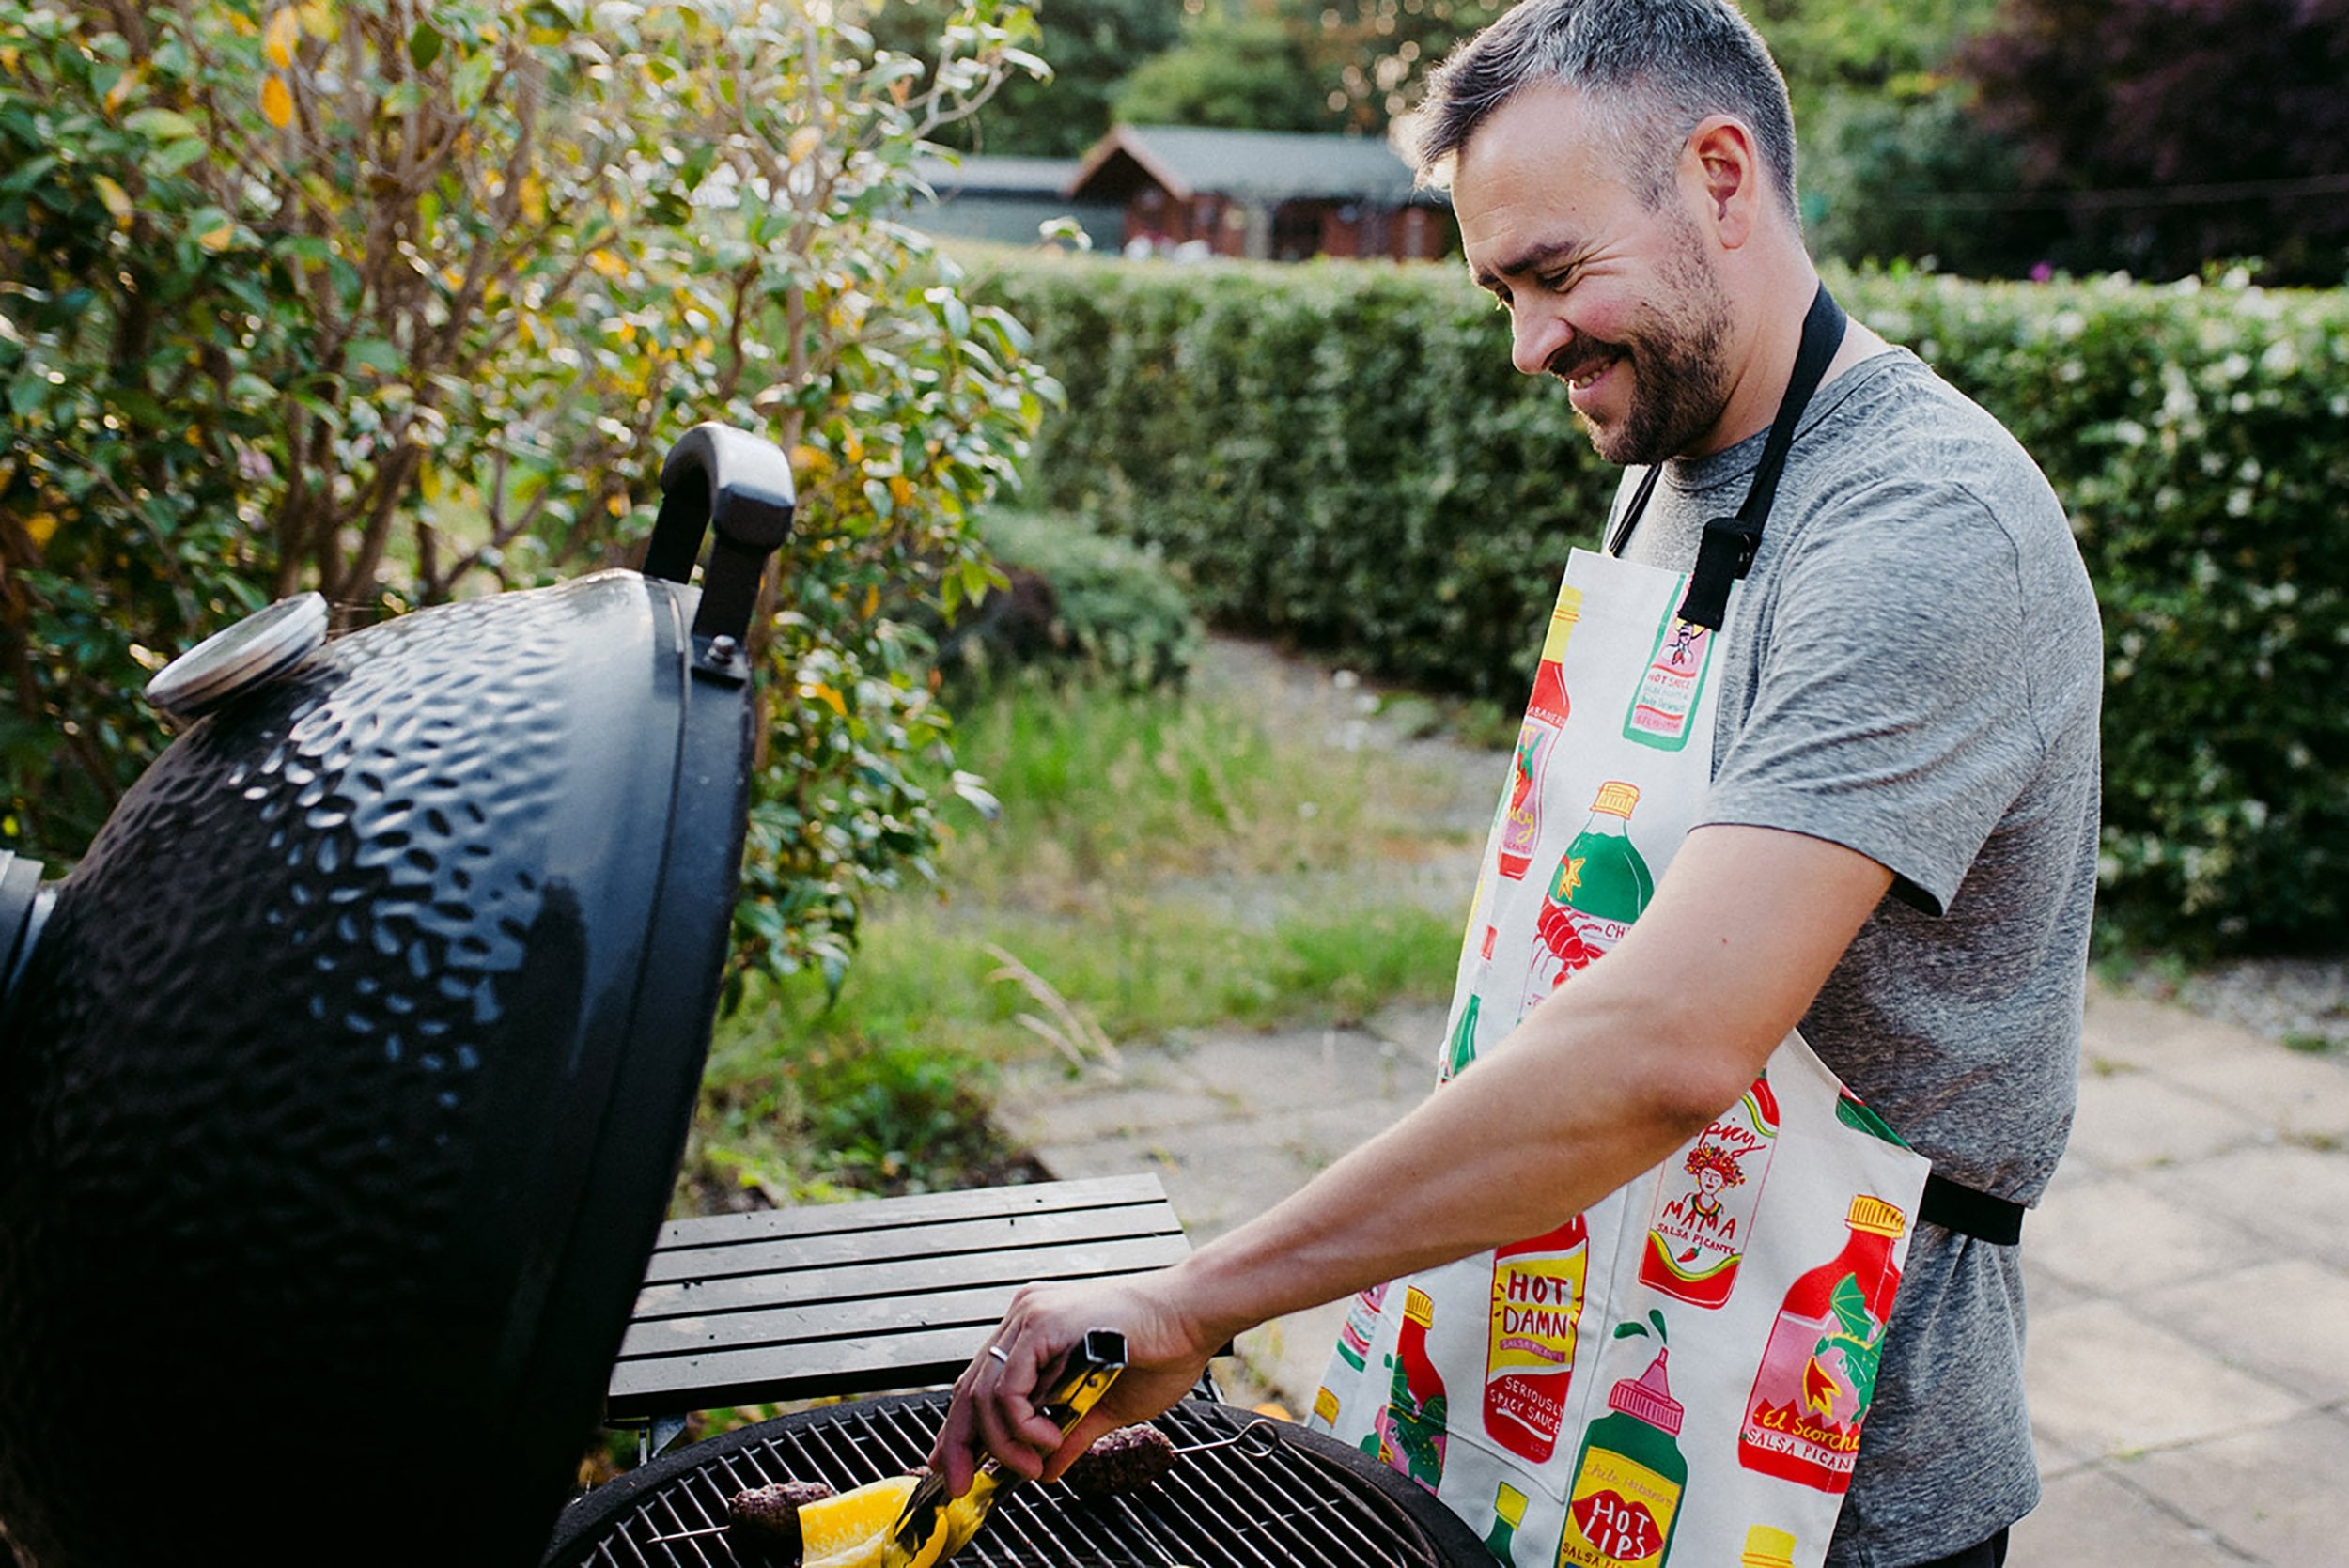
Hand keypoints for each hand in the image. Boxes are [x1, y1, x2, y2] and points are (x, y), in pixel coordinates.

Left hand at [929, 1269, 1221, 1495]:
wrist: (1193, 1317)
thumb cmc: (1163, 1351)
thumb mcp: (1106, 1409)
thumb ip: (1070, 1434)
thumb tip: (1047, 1470)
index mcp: (1035, 1331)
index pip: (981, 1384)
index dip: (960, 1429)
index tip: (950, 1467)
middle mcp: (1025, 1317)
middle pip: (969, 1388)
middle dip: (959, 1444)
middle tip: (961, 1483)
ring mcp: (1030, 1316)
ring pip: (985, 1392)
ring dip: (1003, 1443)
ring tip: (1031, 1465)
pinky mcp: (1043, 1323)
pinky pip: (1009, 1386)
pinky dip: (1020, 1424)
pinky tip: (1046, 1438)